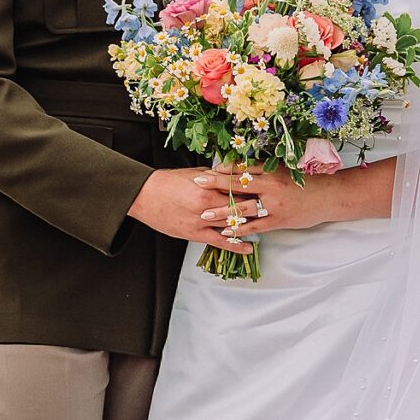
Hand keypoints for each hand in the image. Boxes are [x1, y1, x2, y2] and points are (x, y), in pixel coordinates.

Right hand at [127, 172, 257, 252]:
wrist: (146, 195)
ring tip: (266, 226)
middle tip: (273, 207)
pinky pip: (220, 241)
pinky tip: (249, 247)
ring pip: (232, 224)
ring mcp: (202, 221)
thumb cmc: (168, 182)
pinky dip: (236, 245)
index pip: (238, 188)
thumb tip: (232, 173)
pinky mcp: (195, 233)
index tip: (268, 190)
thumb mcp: (195, 173)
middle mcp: (207, 205)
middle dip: (256, 207)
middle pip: (239, 206)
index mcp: (208, 186)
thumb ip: (216, 175)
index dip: (254, 190)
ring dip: (249, 226)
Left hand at [195, 166, 334, 234]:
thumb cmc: (307, 183)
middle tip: (197, 183)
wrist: (329, 197)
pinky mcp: (278, 220)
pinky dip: (239, 228)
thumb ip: (265, 171)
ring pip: (243, 207)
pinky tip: (226, 231)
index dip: (224, 169)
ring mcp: (274, 205)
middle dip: (215, 184)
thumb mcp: (285, 171)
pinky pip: (255, 226)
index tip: (208, 169)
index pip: (243, 168)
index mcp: (272, 171)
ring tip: (204, 214)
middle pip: (238, 184)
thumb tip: (241, 170)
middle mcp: (271, 186)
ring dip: (222, 211)